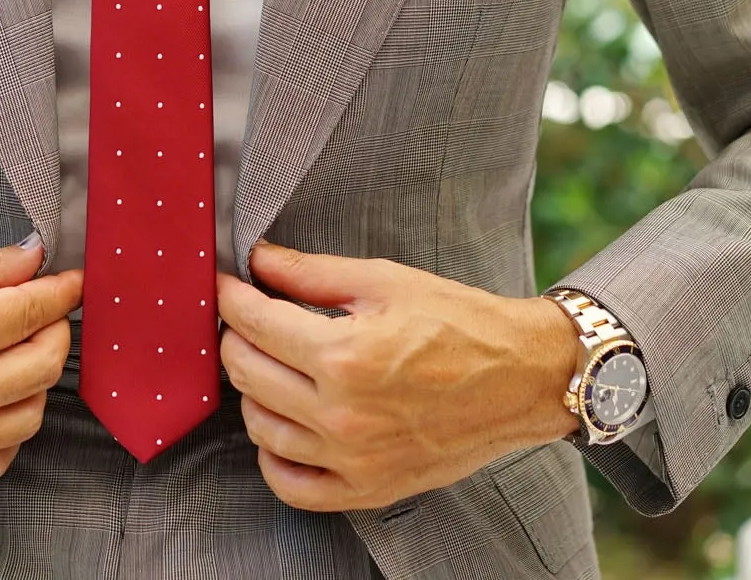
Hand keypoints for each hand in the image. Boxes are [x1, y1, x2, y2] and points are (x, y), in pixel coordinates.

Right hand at [0, 239, 82, 488]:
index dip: (58, 293)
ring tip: (16, 350)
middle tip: (44, 311)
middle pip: (39, 370)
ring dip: (35, 382)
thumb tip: (31, 261)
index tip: (69, 281)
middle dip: (54, 332)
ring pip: (25, 420)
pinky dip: (8, 432)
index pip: (25, 316)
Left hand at [216, 242, 578, 512]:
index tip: (229, 285)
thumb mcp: (385, 281)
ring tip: (272, 365)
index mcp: (345, 355)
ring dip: (252, 391)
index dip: (232, 297)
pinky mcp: (368, 488)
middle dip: (237, 337)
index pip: (254, 323)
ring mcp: (353, 458)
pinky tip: (282, 426)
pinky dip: (273, 457)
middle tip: (249, 319)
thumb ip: (312, 273)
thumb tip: (258, 261)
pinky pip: (292, 485)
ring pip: (260, 427)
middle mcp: (342, 414)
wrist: (521, 378)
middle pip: (246, 373)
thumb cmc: (460, 323)